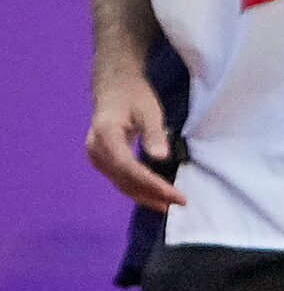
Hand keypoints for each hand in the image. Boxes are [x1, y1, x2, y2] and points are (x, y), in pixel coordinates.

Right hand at [85, 67, 184, 210]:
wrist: (114, 86)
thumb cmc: (133, 95)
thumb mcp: (148, 111)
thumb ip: (154, 134)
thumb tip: (160, 157)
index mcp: (105, 134)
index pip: (129, 167)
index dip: (153, 184)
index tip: (176, 195)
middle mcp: (96, 148)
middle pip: (124, 179)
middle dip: (152, 194)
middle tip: (180, 202)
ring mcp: (96, 155)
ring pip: (120, 183)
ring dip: (145, 196)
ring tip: (169, 205)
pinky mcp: (101, 159)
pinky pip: (119, 179)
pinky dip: (138, 189)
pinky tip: (155, 196)